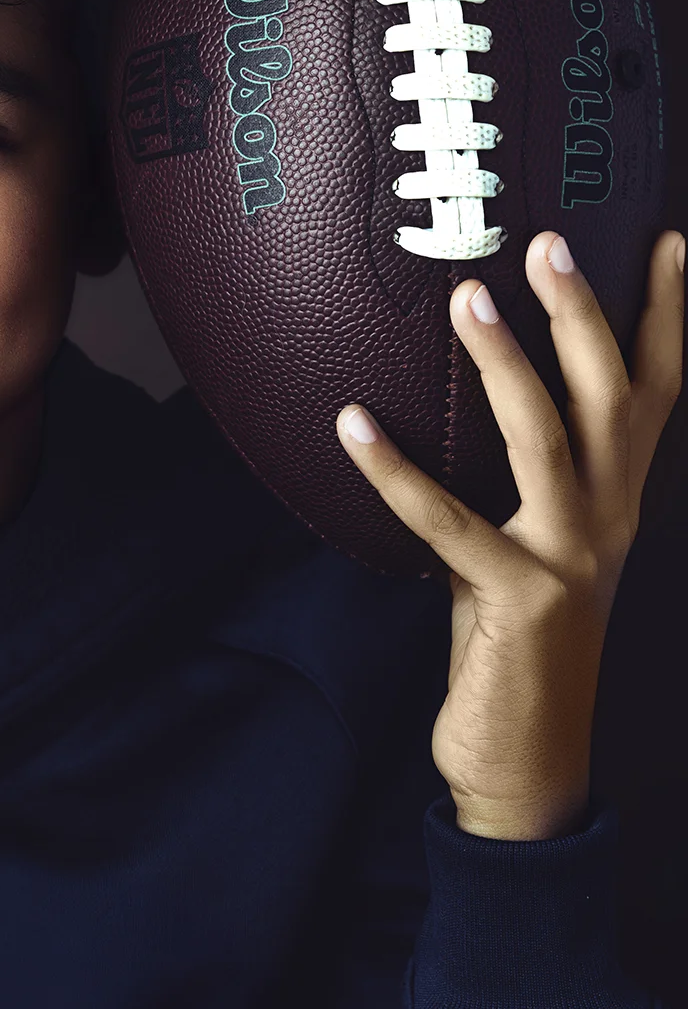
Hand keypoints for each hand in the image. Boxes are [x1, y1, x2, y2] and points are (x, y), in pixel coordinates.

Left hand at [336, 228, 684, 840]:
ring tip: (465, 298)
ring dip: (504, 364)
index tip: (667, 240)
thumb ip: (512, 485)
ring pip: (545, 439)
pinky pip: (446, 523)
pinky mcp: (515, 599)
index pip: (657, 392)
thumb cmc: (518, 645)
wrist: (531, 767)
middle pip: (610, 396)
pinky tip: (353, 424)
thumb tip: (449, 411)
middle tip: (548, 242)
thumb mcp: (530, 548)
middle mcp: (610, 520)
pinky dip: (395, 471)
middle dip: (583, 314)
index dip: (669, 316)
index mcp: (619, 500)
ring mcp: (569, 560)